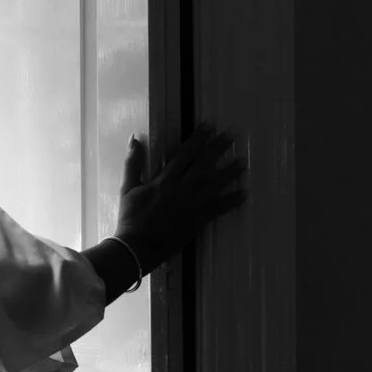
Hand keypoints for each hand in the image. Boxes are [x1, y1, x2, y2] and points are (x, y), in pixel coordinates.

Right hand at [113, 127, 246, 270]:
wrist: (138, 245)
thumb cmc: (130, 216)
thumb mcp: (128, 187)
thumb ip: (133, 162)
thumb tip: (135, 138)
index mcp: (163, 179)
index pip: (184, 153)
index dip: (198, 138)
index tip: (209, 127)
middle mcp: (181, 189)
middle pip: (203, 164)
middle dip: (218, 149)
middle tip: (231, 137)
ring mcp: (192, 204)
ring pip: (215, 184)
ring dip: (230, 172)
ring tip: (242, 162)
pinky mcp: (198, 220)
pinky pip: (219, 208)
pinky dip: (232, 201)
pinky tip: (244, 193)